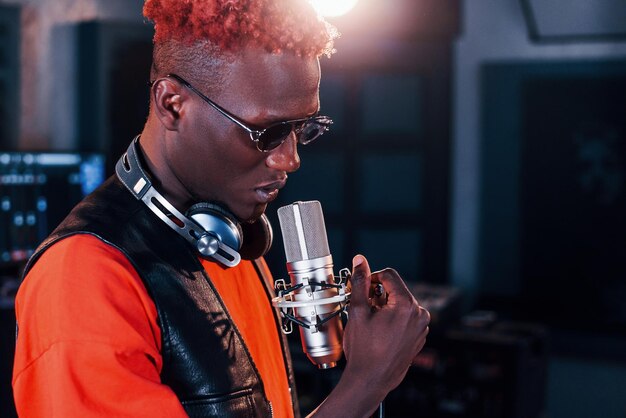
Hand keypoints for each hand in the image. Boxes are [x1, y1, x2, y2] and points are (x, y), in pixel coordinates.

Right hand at [343, 254, 429, 393]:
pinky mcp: (419, 336)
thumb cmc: (364, 350)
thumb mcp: (358, 312)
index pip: (389, 275)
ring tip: (371, 323)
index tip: (361, 289)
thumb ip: (360, 283)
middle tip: (363, 308)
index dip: (371, 278)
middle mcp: (419, 314)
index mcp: (406, 305)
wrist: (371, 380)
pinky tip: (380, 332)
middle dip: (378, 294)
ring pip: (401, 303)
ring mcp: (421, 327)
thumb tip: (360, 261)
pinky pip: (406, 318)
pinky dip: (393, 319)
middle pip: (396, 289)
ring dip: (385, 306)